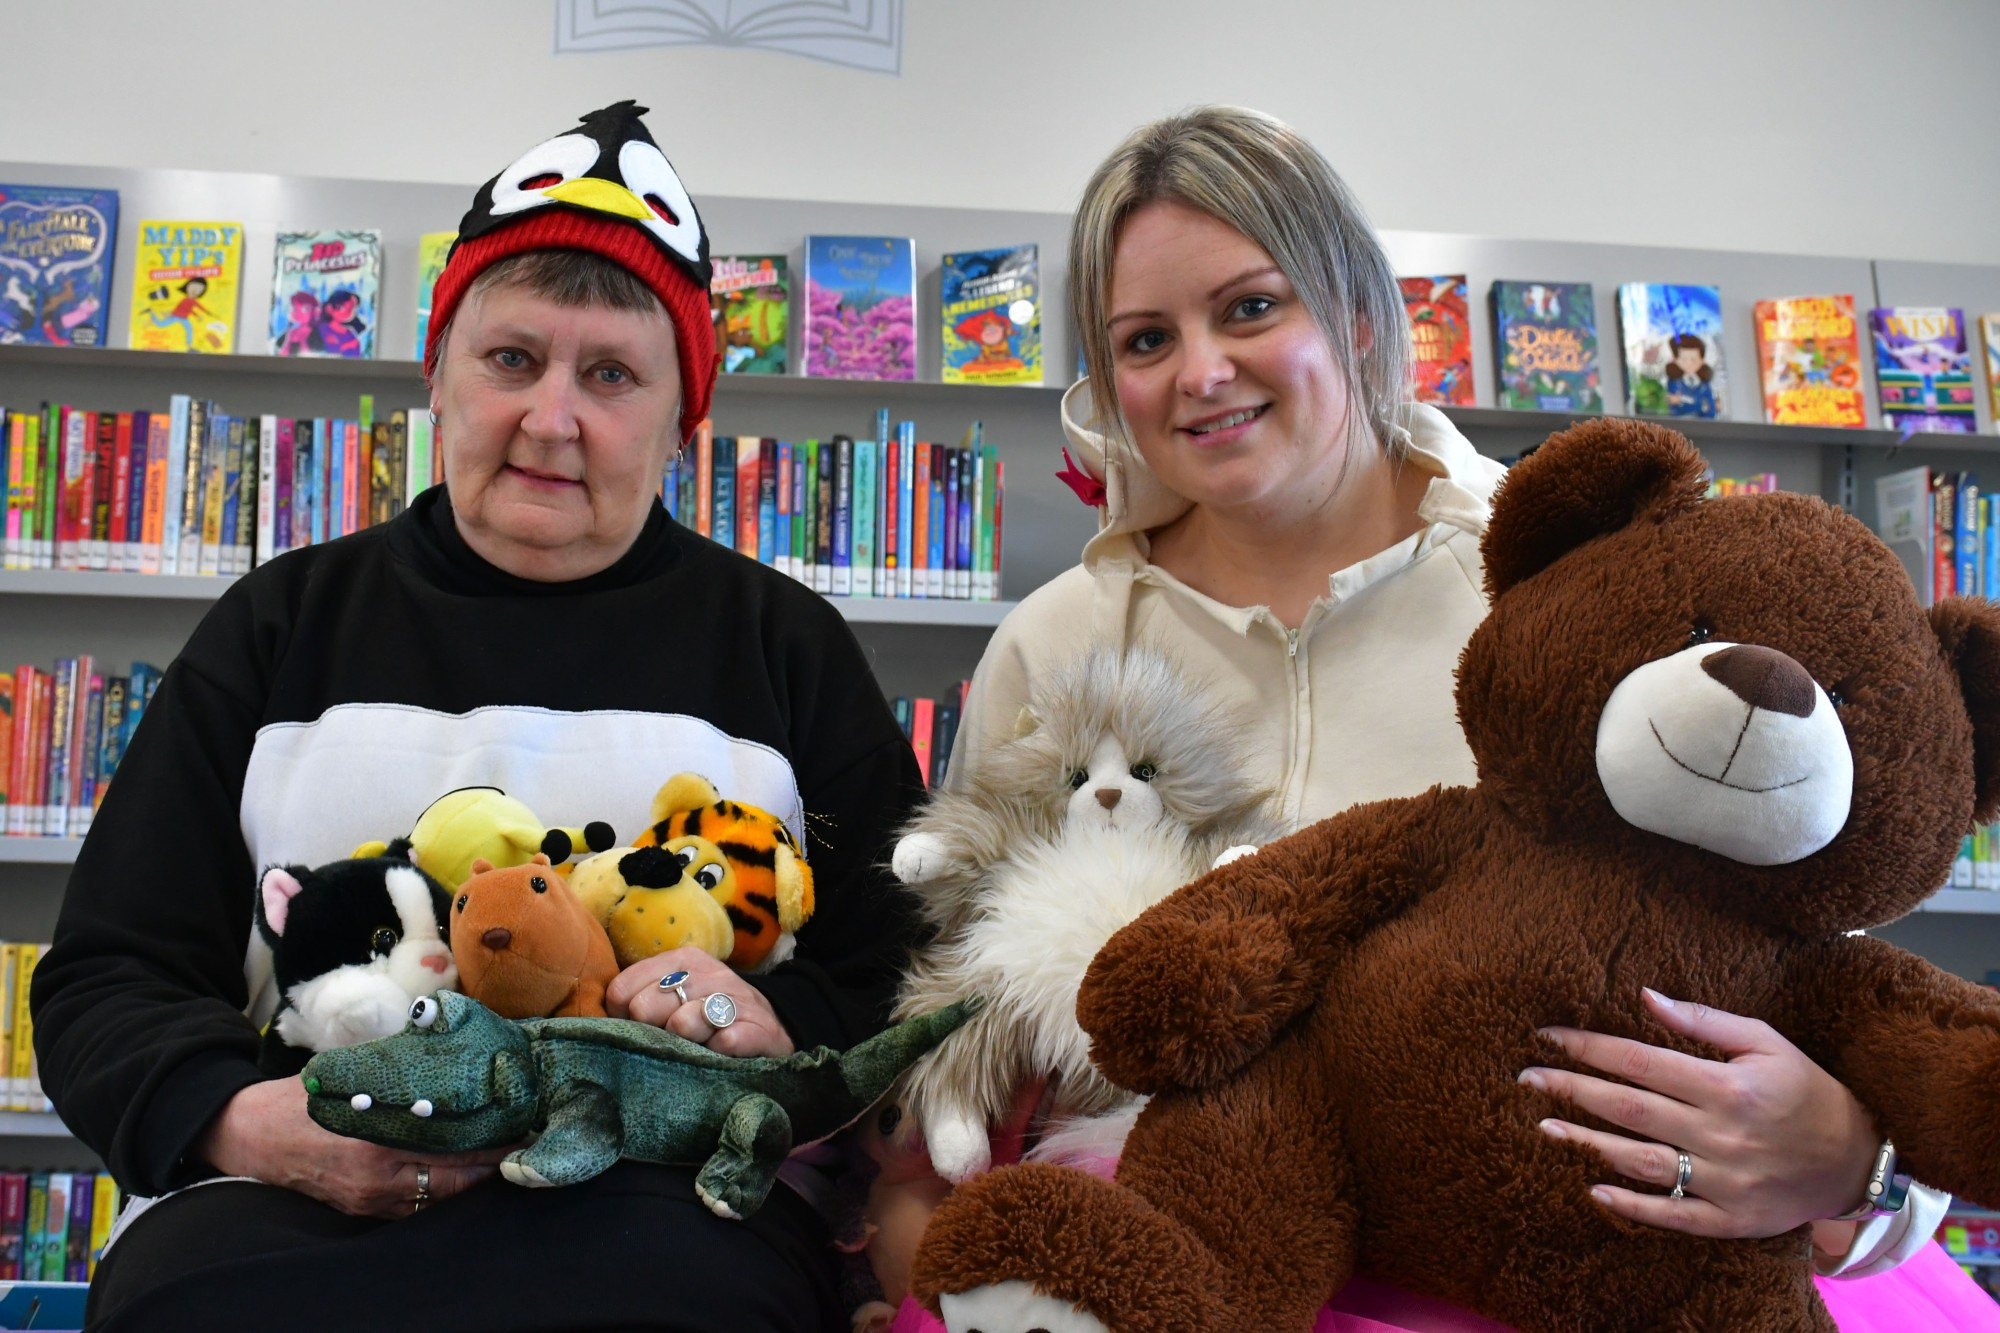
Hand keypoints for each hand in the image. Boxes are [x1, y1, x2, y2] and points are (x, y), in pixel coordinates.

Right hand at [197, 1077, 509, 1218]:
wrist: (247, 1135)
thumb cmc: (300, 1098)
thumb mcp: (351, 1074)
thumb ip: (399, 1069)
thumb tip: (446, 1046)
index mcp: (376, 1140)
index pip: (450, 1146)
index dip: (491, 1140)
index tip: (523, 1126)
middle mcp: (376, 1177)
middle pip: (453, 1180)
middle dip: (491, 1164)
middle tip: (524, 1143)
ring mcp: (368, 1200)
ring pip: (438, 1199)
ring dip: (470, 1181)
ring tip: (501, 1159)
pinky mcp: (361, 1210)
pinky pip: (413, 1209)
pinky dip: (441, 1194)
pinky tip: (462, 1176)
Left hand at [604, 947, 793, 1057]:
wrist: (774, 1026)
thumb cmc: (708, 1014)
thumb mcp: (675, 994)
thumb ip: (637, 998)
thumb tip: (596, 1020)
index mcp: (681, 960)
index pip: (622, 989)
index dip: (622, 1018)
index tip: (640, 1029)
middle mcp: (708, 974)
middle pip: (646, 1008)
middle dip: (651, 1032)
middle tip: (669, 1042)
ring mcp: (736, 999)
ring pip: (684, 1023)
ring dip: (684, 1044)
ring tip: (696, 1048)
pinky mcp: (760, 1029)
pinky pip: (726, 1041)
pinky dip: (717, 1053)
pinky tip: (719, 1054)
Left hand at [1520, 987, 1876, 1237]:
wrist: (1858, 1162)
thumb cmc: (1805, 1091)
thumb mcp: (1765, 1042)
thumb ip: (1703, 1021)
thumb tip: (1645, 996)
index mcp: (1728, 1086)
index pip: (1640, 1061)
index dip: (1589, 1047)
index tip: (1547, 1037)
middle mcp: (1722, 1134)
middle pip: (1630, 1109)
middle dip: (1572, 1090)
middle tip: (1525, 1078)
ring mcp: (1725, 1182)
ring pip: (1642, 1162)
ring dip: (1587, 1144)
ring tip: (1543, 1127)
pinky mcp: (1730, 1220)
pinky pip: (1672, 1214)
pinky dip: (1631, 1204)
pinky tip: (1591, 1188)